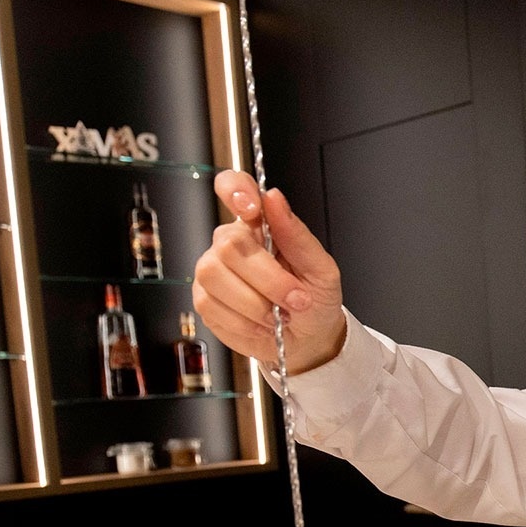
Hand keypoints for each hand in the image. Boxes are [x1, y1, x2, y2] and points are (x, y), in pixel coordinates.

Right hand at [193, 169, 347, 373]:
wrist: (309, 339)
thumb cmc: (316, 300)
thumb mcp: (321, 268)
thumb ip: (297, 234)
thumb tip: (275, 199)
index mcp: (261, 225)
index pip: (233, 187)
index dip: (235, 190)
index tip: (252, 210)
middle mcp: (231, 243)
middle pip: (229, 245)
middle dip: (268, 279)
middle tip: (296, 299)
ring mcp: (213, 271)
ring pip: (215, 277)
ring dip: (256, 304)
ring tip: (279, 315)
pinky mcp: (204, 300)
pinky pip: (212, 306)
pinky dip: (244, 322)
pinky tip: (261, 324)